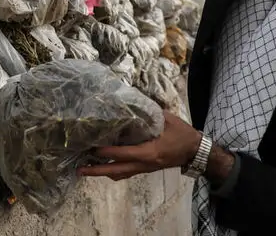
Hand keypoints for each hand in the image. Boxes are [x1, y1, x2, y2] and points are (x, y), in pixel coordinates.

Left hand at [78, 109, 200, 179]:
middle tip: (79, 169)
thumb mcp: (167, 119)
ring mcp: (145, 169)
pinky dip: (114, 171)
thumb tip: (131, 101)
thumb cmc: (182, 134)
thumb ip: (149, 112)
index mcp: (149, 152)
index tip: (91, 149)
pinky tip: (104, 167)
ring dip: (103, 173)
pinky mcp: (146, 169)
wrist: (196, 151)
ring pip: (121, 174)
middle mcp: (145, 164)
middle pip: (117, 171)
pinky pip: (126, 173)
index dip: (107, 152)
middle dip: (97, 171)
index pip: (123, 154)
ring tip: (86, 169)